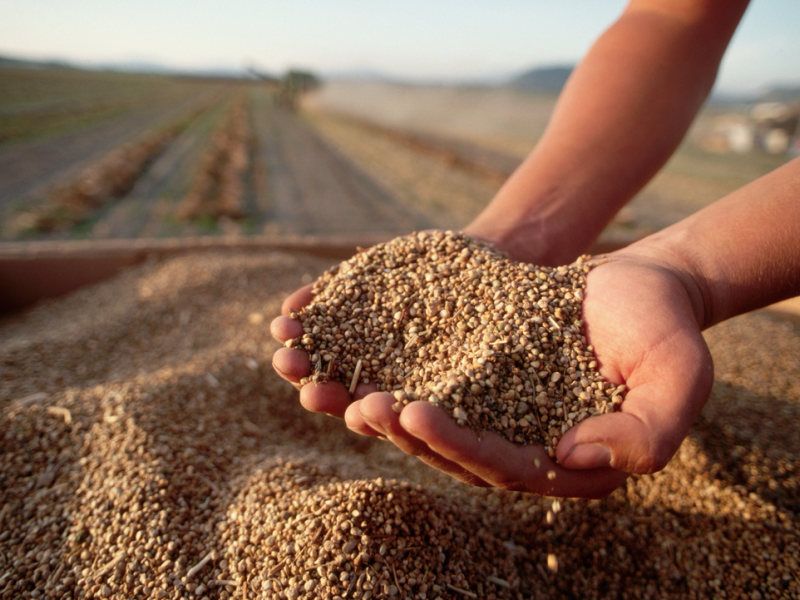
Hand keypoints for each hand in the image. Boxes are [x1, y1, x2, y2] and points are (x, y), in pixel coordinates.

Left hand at [271, 244, 713, 497]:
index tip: (410, 411)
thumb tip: (573, 459)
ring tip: (318, 379)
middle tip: (350, 401)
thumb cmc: (661, 327)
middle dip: (392, 425)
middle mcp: (510, 437)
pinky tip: (332, 342)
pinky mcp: (463, 364)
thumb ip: (646, 432)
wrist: (641, 285)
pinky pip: (411, 366)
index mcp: (554, 459)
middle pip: (441, 443)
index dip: (451, 442)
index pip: (494, 463)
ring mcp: (482, 401)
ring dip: (363, 397)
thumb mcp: (677, 376)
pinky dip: (371, 357)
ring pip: (415, 409)